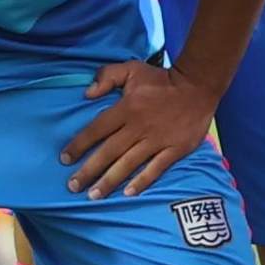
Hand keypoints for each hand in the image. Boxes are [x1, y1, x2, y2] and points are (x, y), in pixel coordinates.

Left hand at [61, 58, 219, 196]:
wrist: (199, 85)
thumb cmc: (162, 79)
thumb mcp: (131, 69)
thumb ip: (106, 76)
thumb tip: (86, 94)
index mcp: (126, 108)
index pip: (97, 129)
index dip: (79, 145)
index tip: (65, 159)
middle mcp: (139, 127)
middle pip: (109, 152)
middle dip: (89, 170)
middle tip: (73, 186)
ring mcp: (158, 139)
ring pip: (129, 164)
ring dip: (110, 181)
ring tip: (94, 195)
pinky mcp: (176, 148)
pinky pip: (156, 168)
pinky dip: (142, 181)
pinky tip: (129, 193)